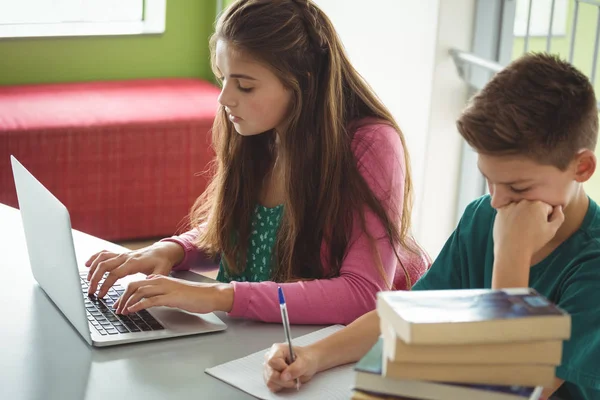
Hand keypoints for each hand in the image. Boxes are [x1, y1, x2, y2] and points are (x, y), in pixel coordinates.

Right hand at [85, 241, 183, 297]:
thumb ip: (154, 279)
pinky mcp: (120, 255)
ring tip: (87, 281)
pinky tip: (88, 264)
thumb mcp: (162, 272)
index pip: (114, 274)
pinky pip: (104, 253)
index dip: (105, 284)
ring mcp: (122, 255)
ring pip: (102, 259)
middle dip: (95, 279)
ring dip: (93, 269)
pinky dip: (94, 258)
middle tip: (91, 292)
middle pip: (104, 266)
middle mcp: (125, 257)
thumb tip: (145, 288)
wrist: (162, 251)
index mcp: (134, 263)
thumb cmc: (162, 262)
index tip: (100, 295)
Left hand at [114, 275, 233, 314]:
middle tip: (116, 309)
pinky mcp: (170, 297)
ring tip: (121, 312)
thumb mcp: (173, 291)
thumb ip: (160, 291)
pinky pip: (149, 300)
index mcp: (160, 278)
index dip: (124, 293)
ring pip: (139, 291)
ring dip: (127, 302)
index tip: (118, 303)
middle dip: (121, 297)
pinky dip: (137, 305)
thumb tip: (148, 296)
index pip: (136, 283)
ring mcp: (165, 288)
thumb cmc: (194, 295)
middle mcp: (160, 281)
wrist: (210, 295)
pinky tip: (131, 311)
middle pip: (133, 285)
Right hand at [263, 343, 318, 392]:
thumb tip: (284, 376)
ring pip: (270, 382)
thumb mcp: (305, 362)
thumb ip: (295, 369)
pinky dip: (281, 386)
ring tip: (293, 379)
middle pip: (271, 374)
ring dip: (283, 384)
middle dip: (285, 380)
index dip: (282, 369)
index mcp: (277, 350)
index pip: (272, 361)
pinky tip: (288, 381)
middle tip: (295, 378)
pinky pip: (272, 386)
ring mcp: (270, 368)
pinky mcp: (271, 377)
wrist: (310, 362)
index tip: (292, 371)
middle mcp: (271, 358)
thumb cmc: (307, 358)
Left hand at [493, 200, 564, 261]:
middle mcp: (524, 201)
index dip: (546, 218)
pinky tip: (512, 227)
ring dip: (522, 214)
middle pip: (533, 205)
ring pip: (521, 207)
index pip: (547, 207)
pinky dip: (511, 217)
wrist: (511, 250)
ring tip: (521, 229)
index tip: (541, 227)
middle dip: (534, 214)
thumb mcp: (552, 231)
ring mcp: (510, 205)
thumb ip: (559, 216)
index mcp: (539, 204)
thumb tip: (558, 207)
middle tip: (530, 228)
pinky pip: (509, 211)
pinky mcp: (500, 211)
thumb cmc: (533, 242)